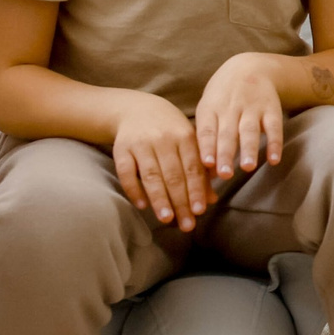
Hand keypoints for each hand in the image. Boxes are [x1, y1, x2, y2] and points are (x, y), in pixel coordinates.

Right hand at [112, 91, 204, 230]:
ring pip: (151, 175)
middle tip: (187, 225)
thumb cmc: (170, 131)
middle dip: (181, 202)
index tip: (200, 211)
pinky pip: (126, 172)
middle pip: (173, 175)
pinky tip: (142, 205)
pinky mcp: (121, 148)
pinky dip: (134, 189)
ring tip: (167, 219)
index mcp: (184, 136)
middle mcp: (163, 139)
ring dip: (159, 199)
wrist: (136, 109)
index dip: (196, 190)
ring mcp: (141, 143)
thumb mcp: (188, 142)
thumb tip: (212, 200)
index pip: (192, 168)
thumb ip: (200, 170)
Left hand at [196, 52, 285, 184]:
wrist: (250, 67)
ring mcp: (252, 107)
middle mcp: (230, 107)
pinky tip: (274, 160)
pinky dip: (275, 143)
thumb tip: (205, 171)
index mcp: (211, 108)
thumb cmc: (222, 96)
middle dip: (226, 154)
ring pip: (249, 130)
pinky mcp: (271, 109)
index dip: (206, 146)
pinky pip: (274, 127)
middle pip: (227, 133)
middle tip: (225, 174)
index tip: (207, 164)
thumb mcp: (208, 108)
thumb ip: (206, 137)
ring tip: (248, 167)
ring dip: (249, 149)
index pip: (207, 129)